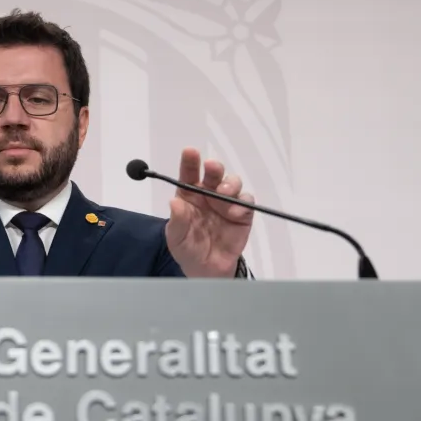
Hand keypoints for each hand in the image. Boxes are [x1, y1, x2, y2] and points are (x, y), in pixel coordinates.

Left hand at [165, 148, 253, 277]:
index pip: (189, 174)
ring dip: (229, 184)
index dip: (190, 161)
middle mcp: (208, 194)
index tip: (190, 152)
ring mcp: (226, 202)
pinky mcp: (242, 214)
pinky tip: (234, 212)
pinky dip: (243, 202)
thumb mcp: (176, 237)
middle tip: (212, 167)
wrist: (207, 269)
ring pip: (232, 183)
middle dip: (214, 167)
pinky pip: (246, 201)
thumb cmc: (187, 247)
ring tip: (223, 194)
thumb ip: (178, 220)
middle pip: (214, 174)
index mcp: (189, 195)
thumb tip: (174, 202)